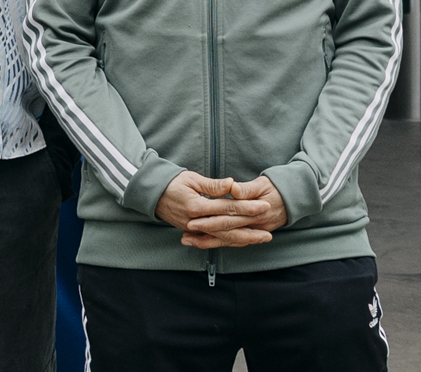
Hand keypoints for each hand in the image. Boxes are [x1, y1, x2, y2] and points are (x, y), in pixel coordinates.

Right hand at [156, 170, 277, 247]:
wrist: (151, 194)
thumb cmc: (171, 182)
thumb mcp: (191, 179)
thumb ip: (212, 185)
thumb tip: (232, 185)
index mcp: (195, 206)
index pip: (226, 208)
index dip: (246, 207)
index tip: (263, 206)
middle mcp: (196, 221)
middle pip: (228, 227)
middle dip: (251, 228)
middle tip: (269, 227)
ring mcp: (194, 230)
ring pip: (223, 238)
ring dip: (245, 239)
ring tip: (263, 238)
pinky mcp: (193, 233)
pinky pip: (215, 240)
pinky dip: (231, 242)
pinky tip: (245, 242)